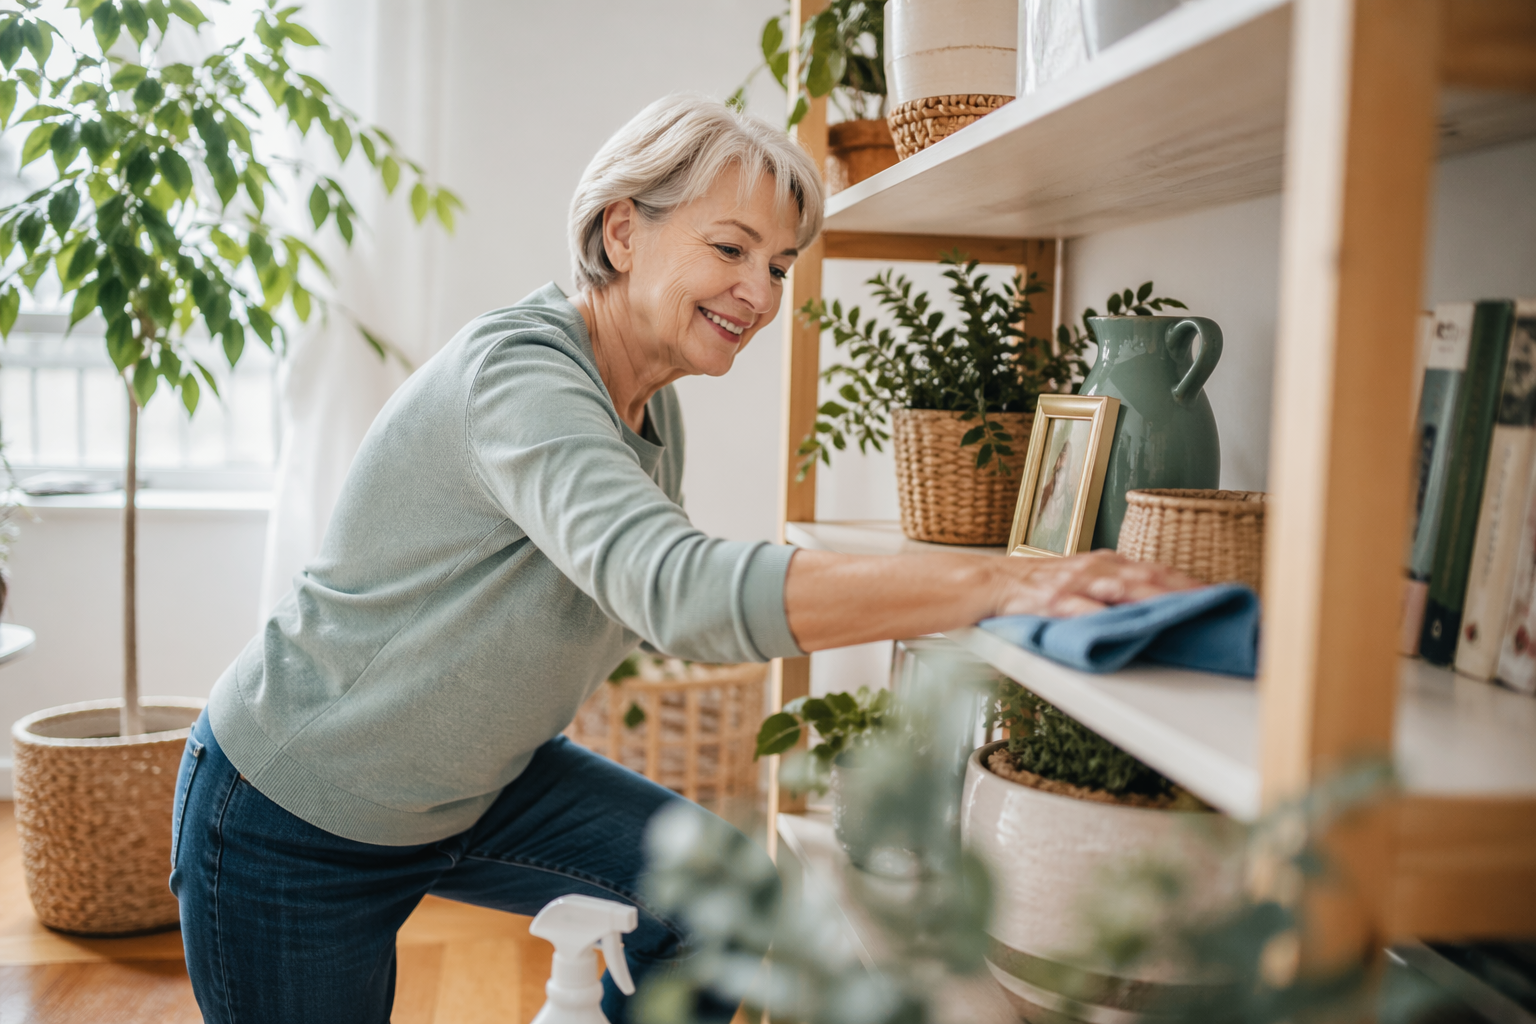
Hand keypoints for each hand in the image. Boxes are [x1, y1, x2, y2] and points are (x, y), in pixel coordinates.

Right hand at [989, 549, 1200, 618]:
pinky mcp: (1051, 601)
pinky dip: (1103, 616)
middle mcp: (1095, 567)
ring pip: (1121, 588)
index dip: (1190, 582)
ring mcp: (1074, 583)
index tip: (1222, 594)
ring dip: (1154, 598)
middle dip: (1183, 590)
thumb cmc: (1038, 585)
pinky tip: (1121, 625)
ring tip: (1182, 610)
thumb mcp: (1082, 579)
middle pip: (1148, 577)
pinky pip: (1081, 608)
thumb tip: (1158, 607)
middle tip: (1215, 603)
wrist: (987, 580)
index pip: (1157, 569)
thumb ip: (1116, 588)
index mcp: (1106, 562)